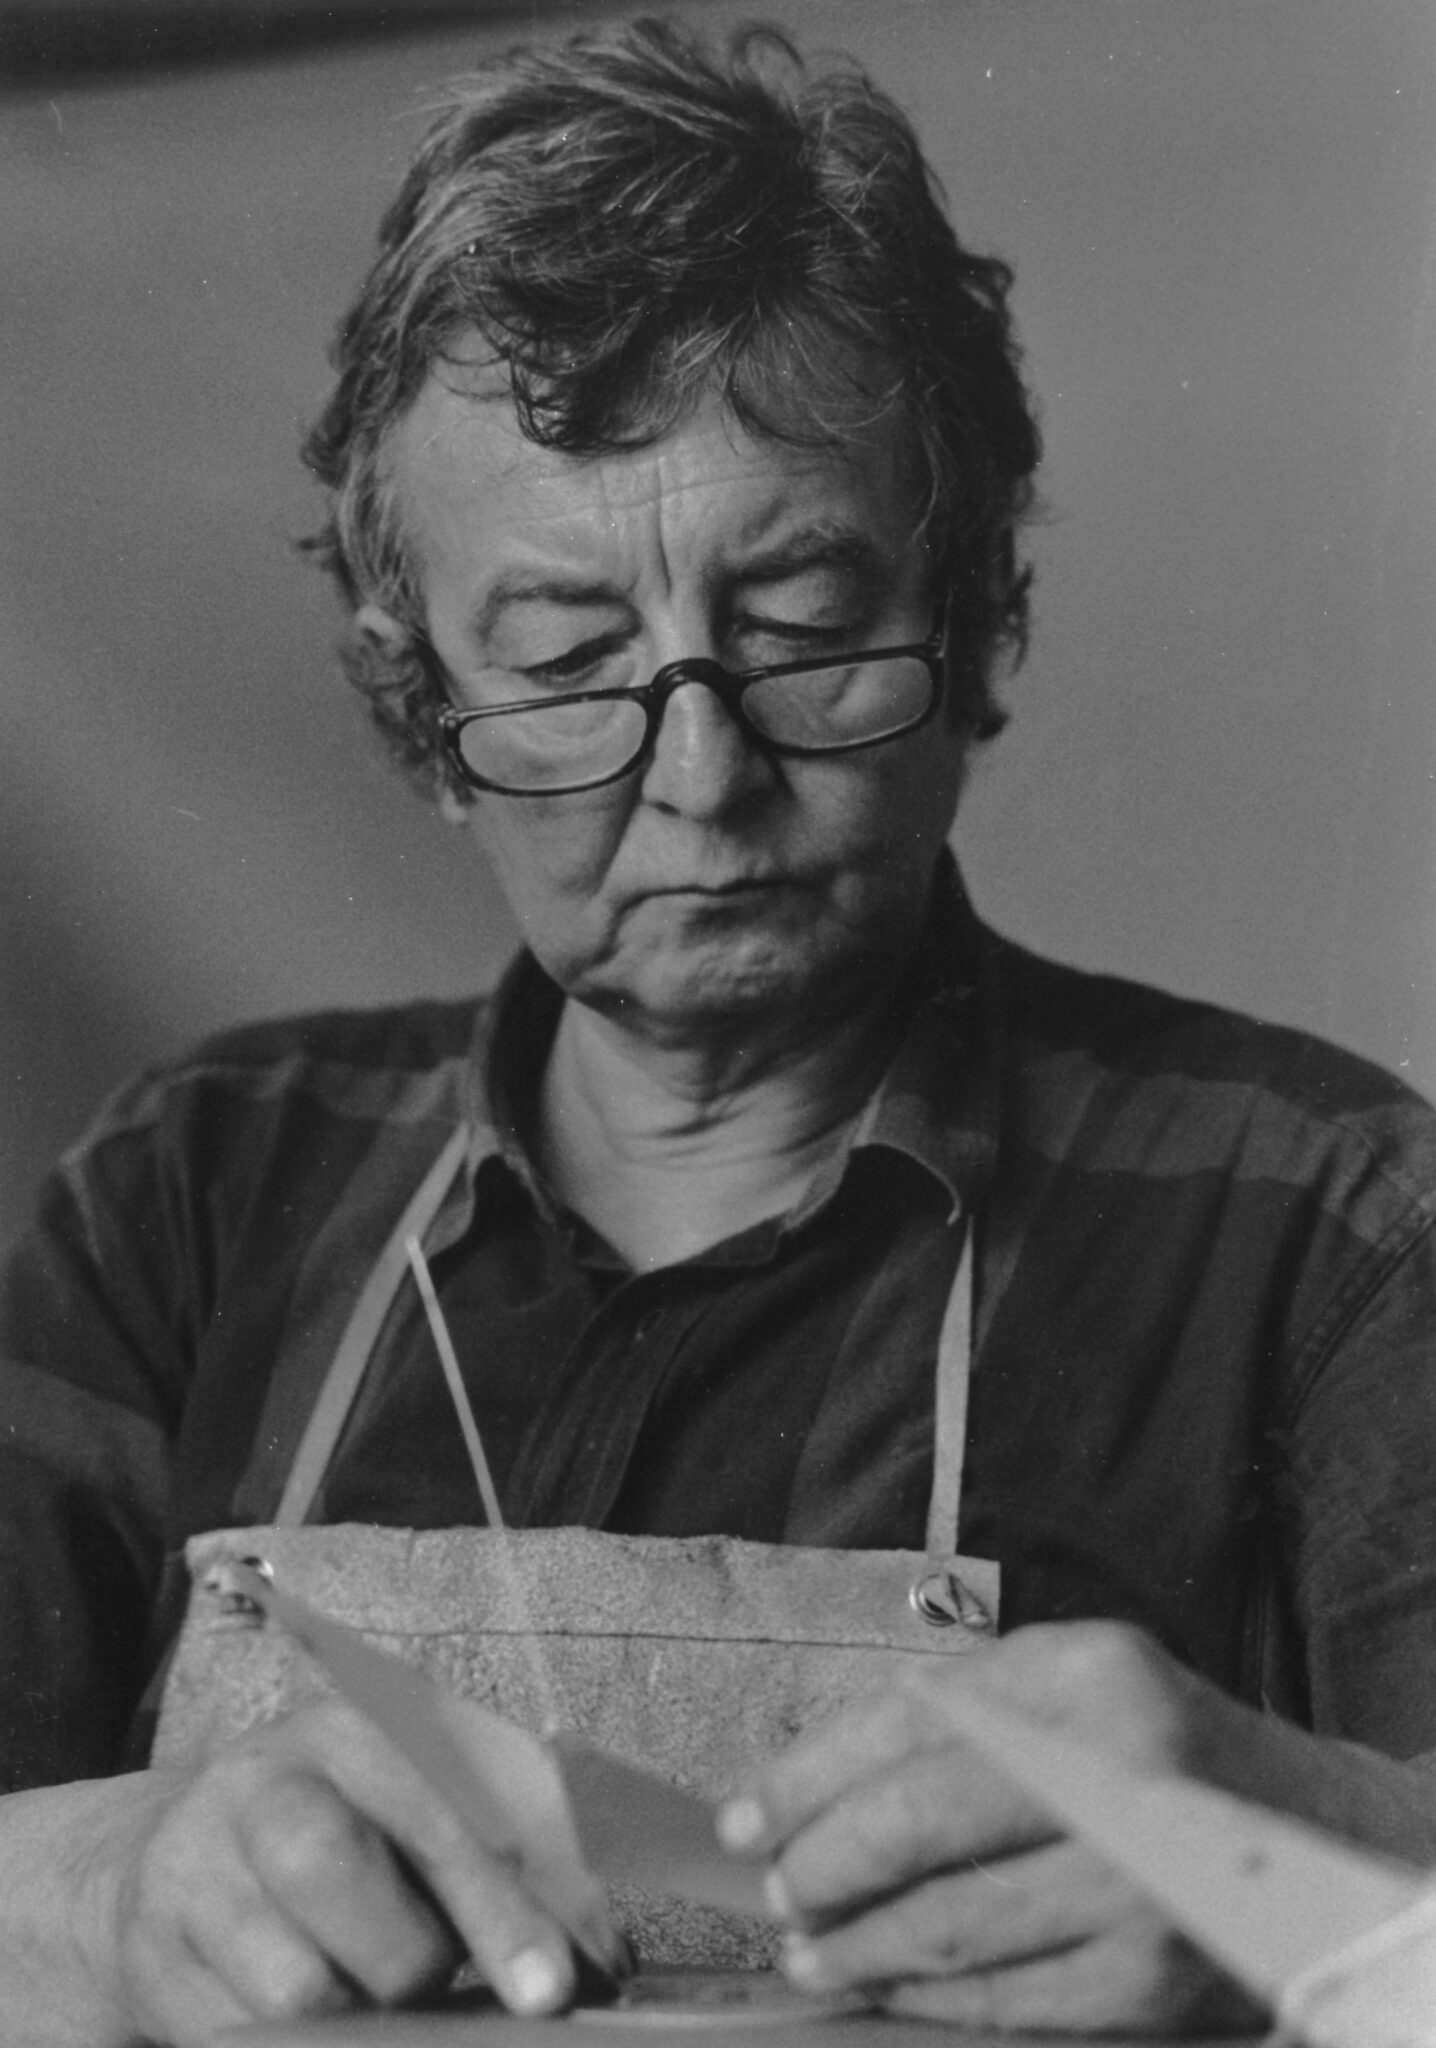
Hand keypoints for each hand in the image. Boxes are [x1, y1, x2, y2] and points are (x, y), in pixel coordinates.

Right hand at [77, 1698, 623, 2046]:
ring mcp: (190, 1875)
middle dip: (407, 1960)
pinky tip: (318, 2032)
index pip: (430, 1811)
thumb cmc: (345, 1836)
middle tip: (429, 1985)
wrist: (176, 1858)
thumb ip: (512, 1870)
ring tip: (367, 1999)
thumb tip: (604, 1962)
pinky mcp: (150, 1966)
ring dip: (351, 2021)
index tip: (548, 1990)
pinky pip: (238, 2044)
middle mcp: (258, 1787)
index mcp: (348, 1734)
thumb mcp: (418, 1814)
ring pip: (288, 1987)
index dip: (496, 1906)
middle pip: (328, 1871)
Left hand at [719, 1621, 1266, 2035]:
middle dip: (821, 1866)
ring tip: (809, 1951)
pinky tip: (884, 1985)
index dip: (808, 1776)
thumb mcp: (1064, 1684)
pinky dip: (927, 2000)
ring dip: (856, 1946)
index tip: (744, 1820)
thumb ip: (949, 1715)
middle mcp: (1116, 1771)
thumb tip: (803, 1784)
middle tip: (775, 1893)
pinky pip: (1005, 2001)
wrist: (1301, 1834)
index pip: (908, 1721)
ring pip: (952, 1927)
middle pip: (920, 1824)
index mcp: (1083, 1675)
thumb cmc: (1149, 1746)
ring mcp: (1136, 1885)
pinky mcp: (1146, 1982)